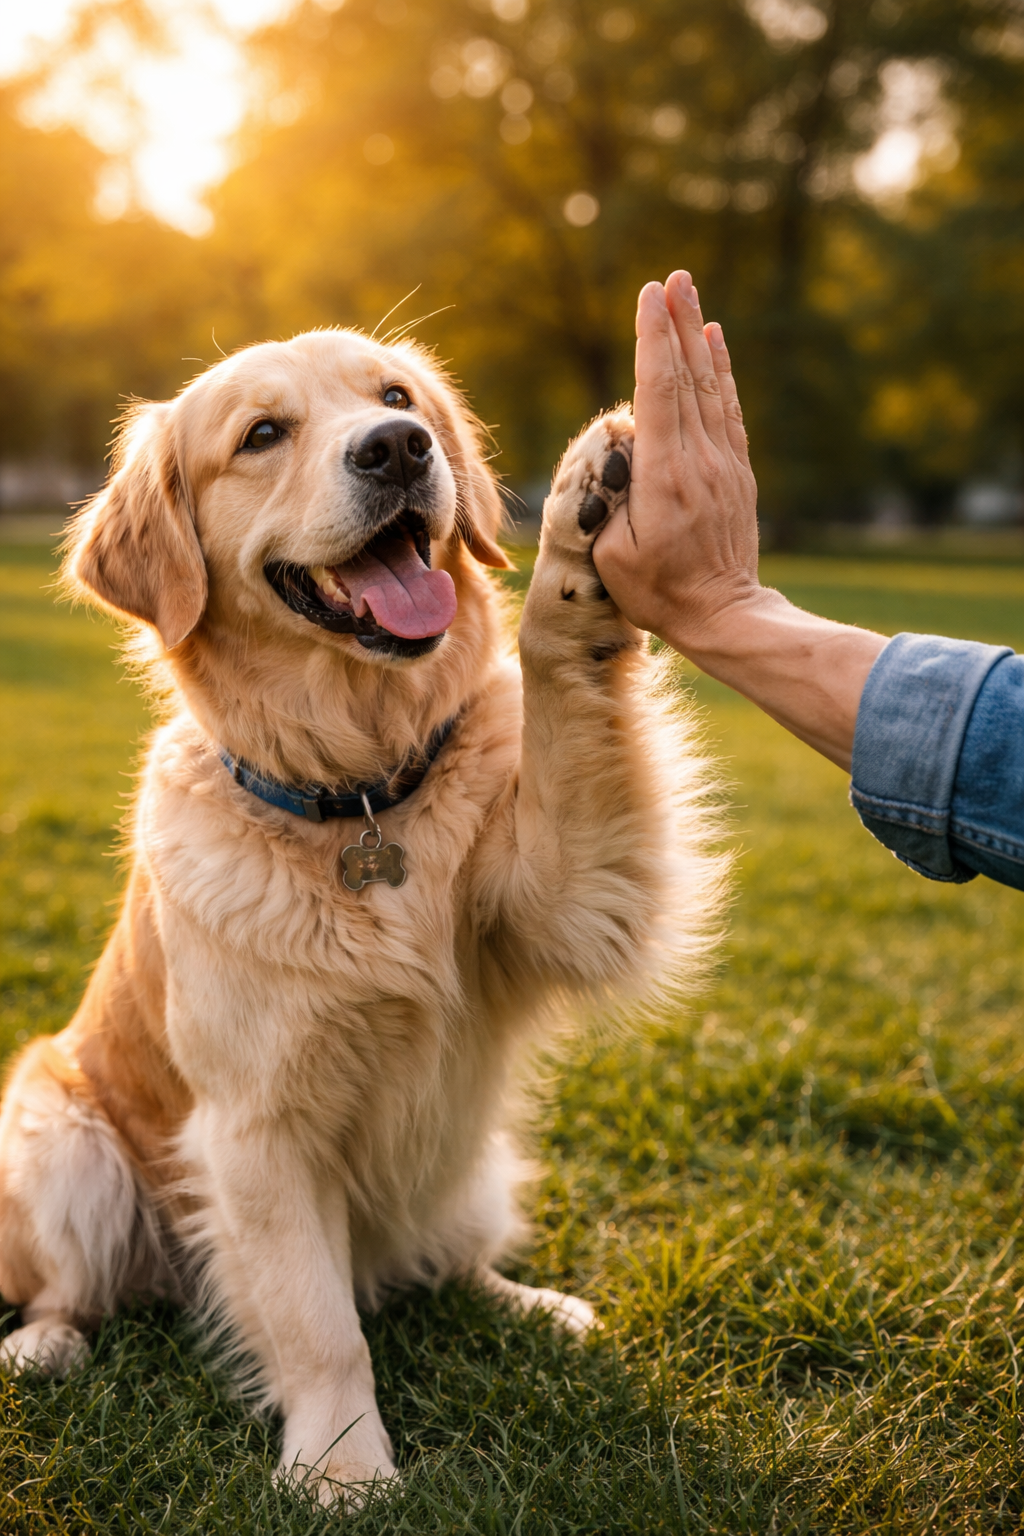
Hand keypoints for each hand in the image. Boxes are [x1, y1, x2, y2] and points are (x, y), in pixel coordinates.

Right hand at [594, 269, 886, 771]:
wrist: (724, 615)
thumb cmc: (659, 592)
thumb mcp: (614, 552)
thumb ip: (612, 495)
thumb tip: (622, 446)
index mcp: (666, 476)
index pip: (658, 391)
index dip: (652, 340)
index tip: (648, 296)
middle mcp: (700, 459)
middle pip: (687, 377)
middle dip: (677, 323)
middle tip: (673, 277)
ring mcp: (724, 464)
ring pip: (711, 387)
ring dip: (699, 336)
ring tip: (690, 294)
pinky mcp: (737, 473)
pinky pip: (728, 409)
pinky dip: (721, 372)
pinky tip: (714, 344)